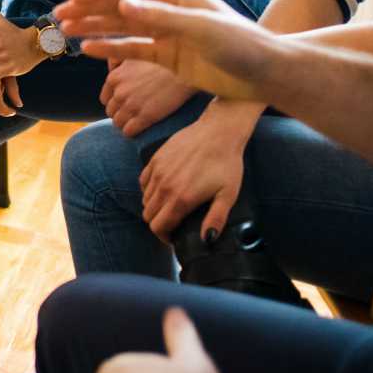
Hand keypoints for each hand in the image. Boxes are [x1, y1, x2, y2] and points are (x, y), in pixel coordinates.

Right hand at [54, 0, 276, 101]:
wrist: (264, 74)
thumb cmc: (239, 44)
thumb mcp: (199, 28)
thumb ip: (159, 17)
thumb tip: (122, 2)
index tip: (75, 0)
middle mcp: (168, 8)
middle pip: (120, 2)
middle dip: (88, 8)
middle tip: (59, 16)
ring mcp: (167, 32)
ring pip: (122, 26)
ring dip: (95, 27)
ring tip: (66, 32)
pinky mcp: (169, 56)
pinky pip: (133, 50)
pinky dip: (111, 50)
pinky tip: (89, 50)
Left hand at [100, 60, 195, 137]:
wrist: (186, 67)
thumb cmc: (164, 57)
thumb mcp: (135, 52)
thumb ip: (118, 60)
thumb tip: (110, 68)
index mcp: (114, 77)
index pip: (105, 99)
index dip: (116, 102)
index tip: (126, 103)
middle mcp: (119, 92)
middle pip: (111, 112)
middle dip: (121, 113)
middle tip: (134, 113)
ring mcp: (131, 105)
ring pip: (118, 123)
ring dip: (126, 124)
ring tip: (138, 122)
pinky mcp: (146, 117)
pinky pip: (129, 132)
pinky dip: (132, 132)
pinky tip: (142, 129)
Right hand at [138, 101, 258, 240]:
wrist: (219, 131)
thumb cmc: (227, 164)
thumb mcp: (228, 194)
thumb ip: (215, 219)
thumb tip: (207, 241)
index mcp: (181, 198)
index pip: (158, 227)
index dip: (164, 237)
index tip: (174, 238)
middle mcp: (164, 186)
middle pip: (149, 216)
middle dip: (159, 224)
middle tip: (173, 224)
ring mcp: (157, 171)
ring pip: (145, 200)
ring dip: (154, 208)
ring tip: (170, 207)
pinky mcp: (156, 159)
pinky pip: (143, 182)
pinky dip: (149, 191)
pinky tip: (163, 190)